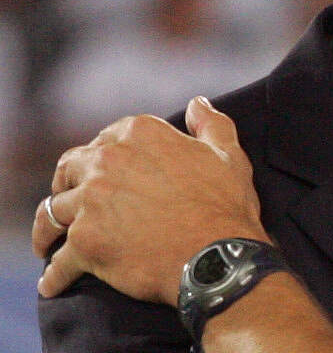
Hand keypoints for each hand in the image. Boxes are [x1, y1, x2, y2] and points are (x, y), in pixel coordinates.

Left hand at [33, 97, 268, 304]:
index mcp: (140, 135)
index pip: (103, 139)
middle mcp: (108, 161)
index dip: (102, 156)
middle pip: (69, 169)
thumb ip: (211, 125)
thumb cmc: (225, 206)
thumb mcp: (229, 156)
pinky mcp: (84, 242)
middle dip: (67, 184)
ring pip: (52, 213)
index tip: (103, 172)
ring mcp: (91, 201)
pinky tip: (53, 284)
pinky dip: (54, 275)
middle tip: (71, 203)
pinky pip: (59, 261)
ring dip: (48, 229)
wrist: (218, 258)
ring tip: (48, 244)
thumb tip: (198, 104)